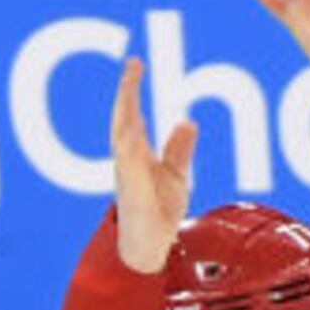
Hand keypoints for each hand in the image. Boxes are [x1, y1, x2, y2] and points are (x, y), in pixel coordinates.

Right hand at [112, 56, 197, 273]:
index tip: (135, 66)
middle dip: (127, 90)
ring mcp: (127, 170)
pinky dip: (128, 137)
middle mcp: (128, 157)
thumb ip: (180, 149)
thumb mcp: (177, 175)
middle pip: (123, 116)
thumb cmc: (159, 213)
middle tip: (133, 63)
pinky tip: (133, 121)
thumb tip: (188, 120)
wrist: (150, 247)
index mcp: (137, 153)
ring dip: (125, 106)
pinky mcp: (131, 185)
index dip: (132, 90)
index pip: (133, 114)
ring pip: (122, 131)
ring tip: (129, 82)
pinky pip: (127, 158)